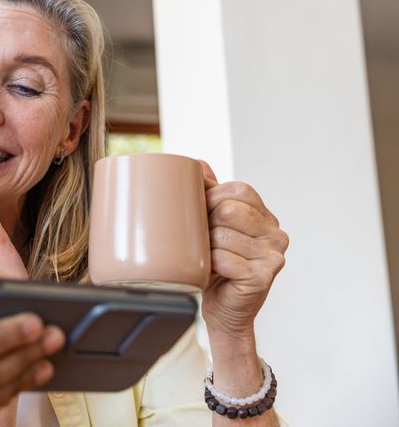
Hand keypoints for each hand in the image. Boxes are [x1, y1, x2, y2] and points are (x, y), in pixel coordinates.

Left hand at [198, 161, 288, 337]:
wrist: (224, 310)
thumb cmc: (216, 266)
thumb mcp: (213, 226)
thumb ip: (211, 195)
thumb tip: (197, 163)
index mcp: (267, 217)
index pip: (239, 190)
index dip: (212, 197)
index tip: (200, 213)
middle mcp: (277, 234)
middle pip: (228, 210)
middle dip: (205, 223)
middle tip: (201, 241)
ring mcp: (274, 256)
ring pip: (221, 235)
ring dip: (204, 248)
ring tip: (207, 259)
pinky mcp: (264, 277)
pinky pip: (222, 259)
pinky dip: (208, 265)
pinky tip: (211, 272)